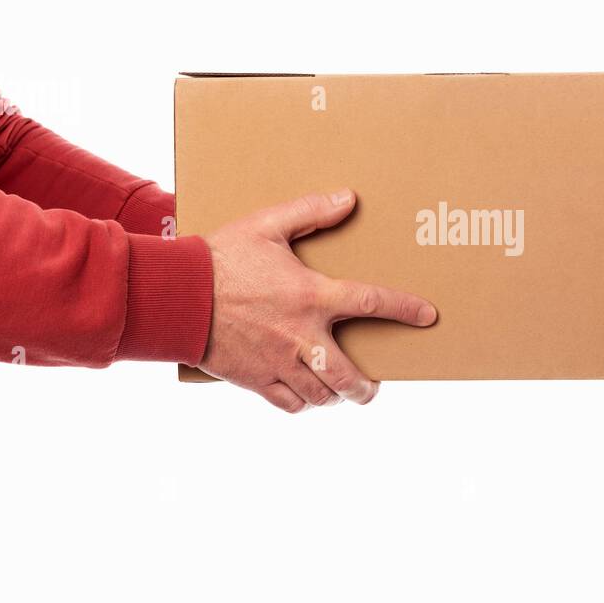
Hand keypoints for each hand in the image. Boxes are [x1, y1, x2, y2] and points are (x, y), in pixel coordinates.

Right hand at [200, 188, 436, 411]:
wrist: (176, 295)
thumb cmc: (220, 257)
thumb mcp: (266, 225)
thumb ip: (310, 212)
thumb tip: (348, 199)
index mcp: (311, 296)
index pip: (371, 302)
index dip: (404, 309)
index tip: (427, 316)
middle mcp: (301, 336)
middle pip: (349, 376)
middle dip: (366, 388)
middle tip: (372, 387)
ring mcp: (278, 362)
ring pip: (321, 394)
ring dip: (335, 395)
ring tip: (340, 391)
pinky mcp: (255, 379)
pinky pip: (288, 403)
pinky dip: (302, 403)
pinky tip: (306, 396)